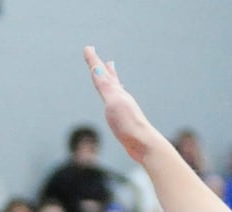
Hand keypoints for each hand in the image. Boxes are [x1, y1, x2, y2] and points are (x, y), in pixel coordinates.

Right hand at [84, 46, 159, 164]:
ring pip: (116, 89)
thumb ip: (105, 86)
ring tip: (111, 72)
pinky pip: (117, 102)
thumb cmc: (128, 124)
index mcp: (117, 92)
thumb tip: (97, 68)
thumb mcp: (113, 102)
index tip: (88, 48)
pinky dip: (115, 95)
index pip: (102, 73)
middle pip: (111, 79)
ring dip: (112, 79)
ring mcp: (124, 108)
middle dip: (105, 68)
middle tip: (103, 59)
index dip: (93, 61)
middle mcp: (122, 97)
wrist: (143, 143)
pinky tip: (117, 99)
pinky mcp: (125, 119)